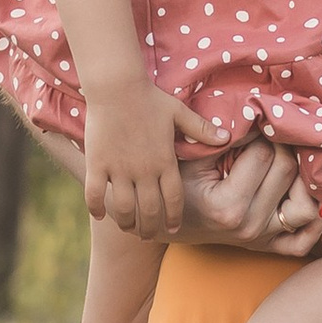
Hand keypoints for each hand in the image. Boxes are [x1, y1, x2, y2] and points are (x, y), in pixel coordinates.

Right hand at [83, 81, 212, 241]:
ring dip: (126, 222)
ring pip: (124, 208)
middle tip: (150, 235)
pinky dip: (96, 207)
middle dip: (151, 227)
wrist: (117, 87)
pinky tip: (99, 215)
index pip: (174, 199)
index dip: (174, 217)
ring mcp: (119, 169)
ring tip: (128, 227)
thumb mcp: (179, 113)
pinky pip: (95, 194)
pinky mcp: (98, 164)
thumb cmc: (149, 97)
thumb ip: (202, 129)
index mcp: (165, 162)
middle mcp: (144, 171)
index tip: (174, 228)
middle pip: (149, 210)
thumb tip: (226, 137)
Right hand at [181, 134, 321, 258]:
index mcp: (227, 206)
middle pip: (288, 172)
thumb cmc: (179, 181)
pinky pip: (304, 241)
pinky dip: (315, 221)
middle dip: (283, 145)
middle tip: (273, 134)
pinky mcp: (267, 247)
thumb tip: (260, 115)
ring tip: (293, 159)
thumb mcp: (195, 155)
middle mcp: (249, 226)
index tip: (256, 122)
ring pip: (307, 206)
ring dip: (305, 179)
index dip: (262, 131)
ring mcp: (261, 240)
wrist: (168, 219)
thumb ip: (226, 135)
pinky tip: (308, 195)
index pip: (265, 153)